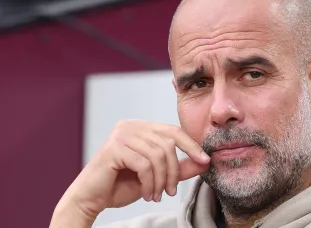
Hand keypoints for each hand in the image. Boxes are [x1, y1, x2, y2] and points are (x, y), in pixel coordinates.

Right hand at [56, 120, 209, 219]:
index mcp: (141, 127)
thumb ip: (179, 168)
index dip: (192, 146)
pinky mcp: (113, 148)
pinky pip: (144, 165)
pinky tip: (146, 194)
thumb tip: (205, 161)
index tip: (206, 161)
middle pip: (168, 144)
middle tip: (171, 191)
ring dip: (161, 180)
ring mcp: (121, 135)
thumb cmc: (121, 185)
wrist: (91, 199)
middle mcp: (130, 126)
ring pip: (158, 155)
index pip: (174, 131)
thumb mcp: (157, 176)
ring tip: (156, 195)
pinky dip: (149, 183)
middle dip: (174, 171)